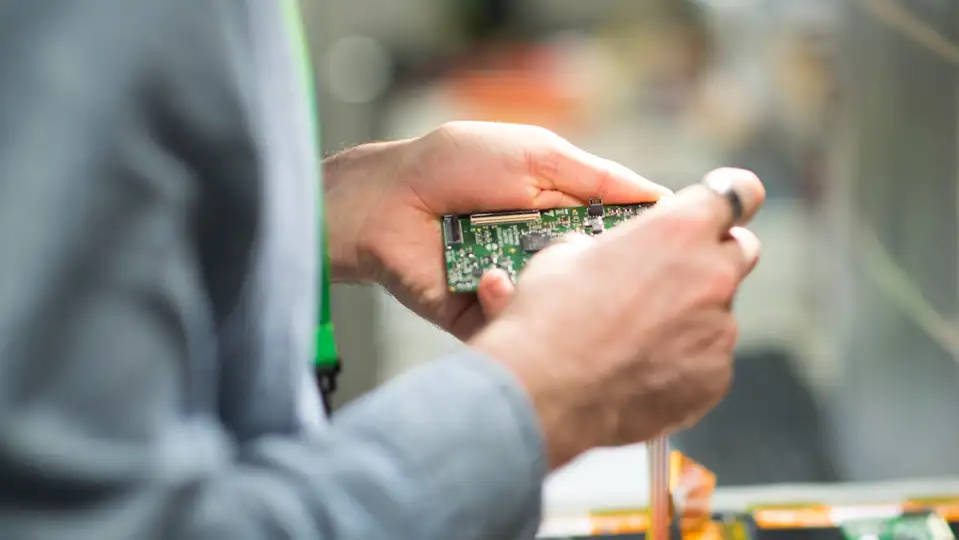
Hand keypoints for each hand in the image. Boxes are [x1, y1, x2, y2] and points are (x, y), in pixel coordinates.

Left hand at [323, 121, 670, 339]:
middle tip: (617, 277)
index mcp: (564, 216)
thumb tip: (662, 197)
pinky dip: (508, 304)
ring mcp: (518, 290)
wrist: (386, 201)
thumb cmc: (457, 165)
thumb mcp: (537, 154)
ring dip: (558, 296)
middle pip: (596, 281)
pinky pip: (516, 327)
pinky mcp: (488, 319)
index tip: (676, 252)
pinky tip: (486, 275)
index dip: (645, 247)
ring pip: (560, 311)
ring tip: (530, 267)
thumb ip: (597, 178)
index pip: (618, 240)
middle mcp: (547, 257)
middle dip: (607, 281)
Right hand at [470, 168, 764, 469]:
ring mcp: (719, 332)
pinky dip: (683, 361)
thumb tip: (604, 253)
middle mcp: (712, 276)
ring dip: (690, 315)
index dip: (732, 195)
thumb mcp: (564, 254)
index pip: (739, 192)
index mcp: (679, 230)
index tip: (722, 203)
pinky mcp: (714, 379)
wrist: (541, 393)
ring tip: (637, 336)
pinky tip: (641, 369)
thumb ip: (607, 245)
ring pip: (719, 311)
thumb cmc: (548, 320)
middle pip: (741, 251)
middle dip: (713, 256)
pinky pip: (709, 360)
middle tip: (673, 273)